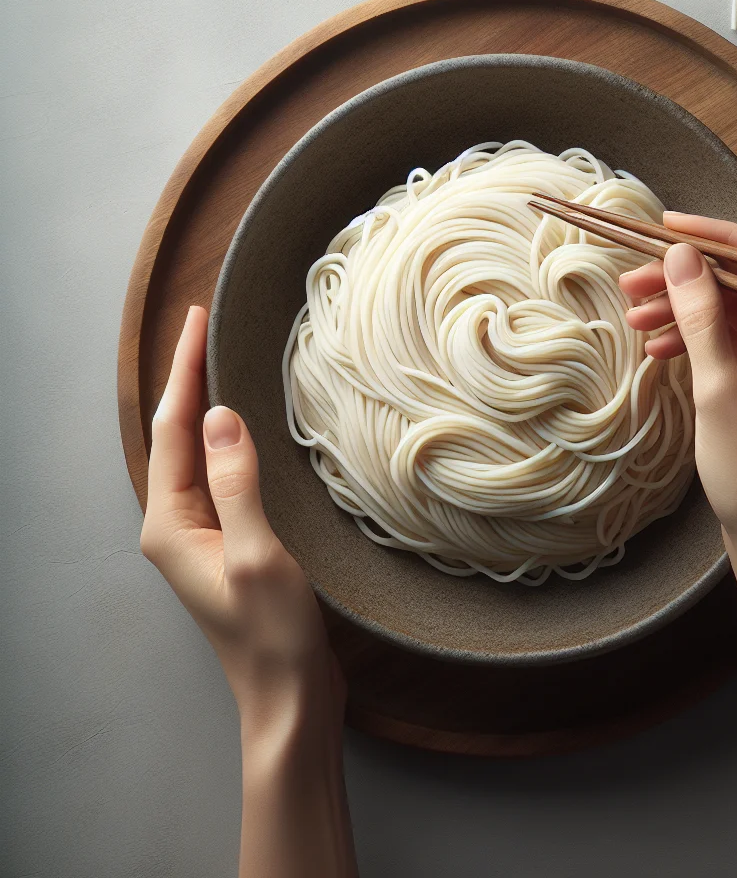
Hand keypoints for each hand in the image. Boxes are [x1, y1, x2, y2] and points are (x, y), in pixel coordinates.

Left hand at [140, 305, 341, 724]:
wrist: (288, 693)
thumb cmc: (272, 634)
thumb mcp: (256, 554)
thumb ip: (234, 483)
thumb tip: (219, 416)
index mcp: (170, 525)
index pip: (174, 430)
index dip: (185, 371)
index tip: (197, 320)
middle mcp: (176, 525)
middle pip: (177, 436)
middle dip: (188, 378)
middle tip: (205, 325)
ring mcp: (200, 534)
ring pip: (196, 453)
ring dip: (205, 404)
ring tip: (219, 360)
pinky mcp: (228, 541)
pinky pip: (219, 474)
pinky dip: (228, 438)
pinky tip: (244, 425)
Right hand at [620, 215, 736, 577]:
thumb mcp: (719, 390)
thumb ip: (702, 317)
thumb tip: (682, 256)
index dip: (720, 238)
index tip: (668, 227)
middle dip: (692, 281)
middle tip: (635, 277)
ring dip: (689, 311)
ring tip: (634, 312)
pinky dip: (702, 340)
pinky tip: (658, 343)